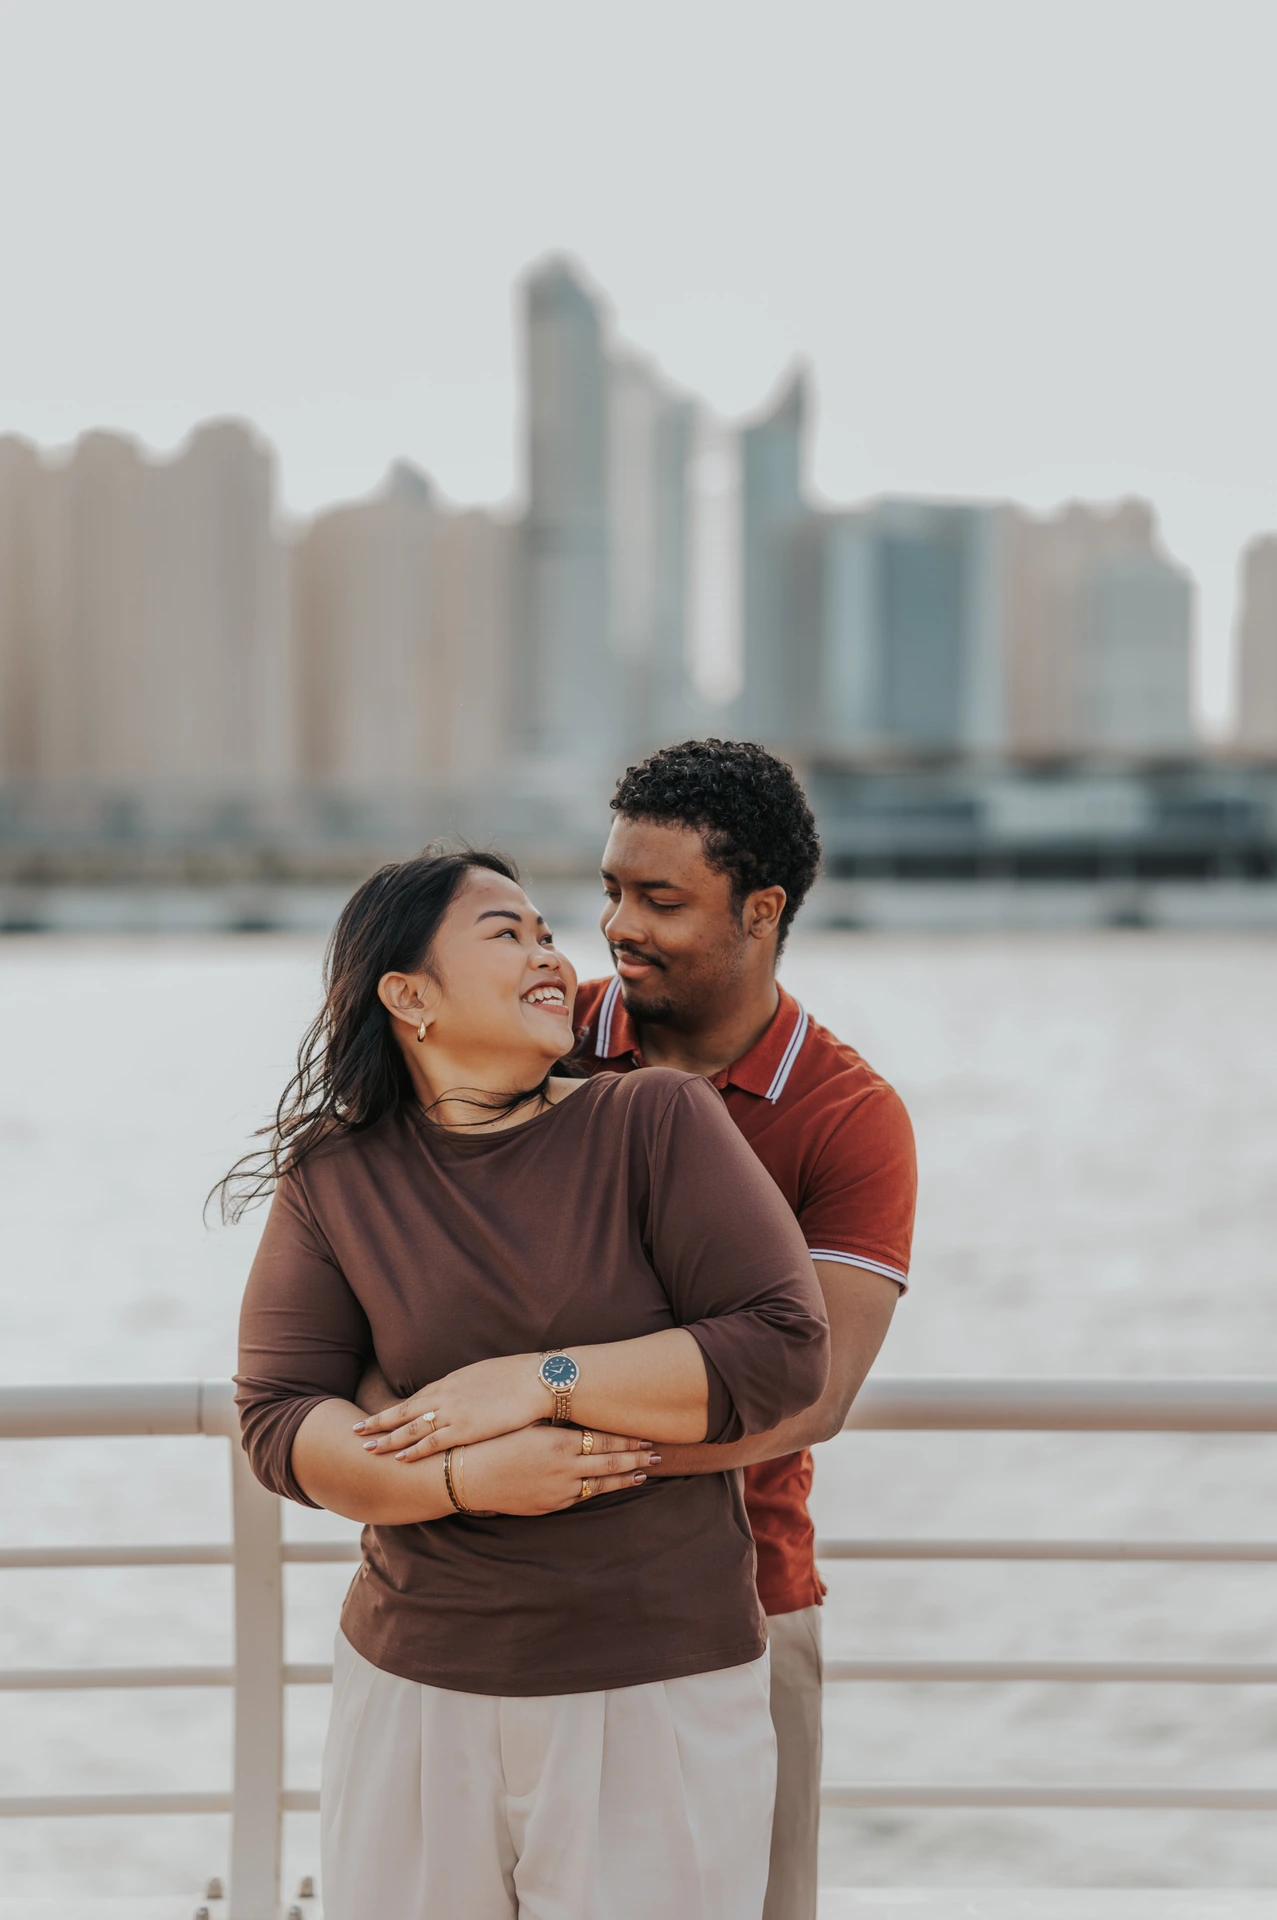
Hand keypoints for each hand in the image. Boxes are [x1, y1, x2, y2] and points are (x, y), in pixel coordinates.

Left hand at [355, 1353, 565, 1458]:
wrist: (537, 1380)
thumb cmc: (520, 1377)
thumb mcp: (488, 1376)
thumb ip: (471, 1388)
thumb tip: (469, 1396)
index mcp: (452, 1381)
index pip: (417, 1398)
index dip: (397, 1408)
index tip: (380, 1415)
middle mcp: (446, 1394)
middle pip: (404, 1410)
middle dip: (379, 1421)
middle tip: (357, 1429)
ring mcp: (453, 1411)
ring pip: (411, 1427)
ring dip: (387, 1438)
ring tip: (367, 1446)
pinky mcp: (465, 1428)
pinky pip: (432, 1441)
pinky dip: (413, 1449)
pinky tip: (398, 1457)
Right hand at [460, 1426, 660, 1515]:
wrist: (467, 1475)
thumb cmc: (495, 1440)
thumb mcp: (528, 1421)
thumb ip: (556, 1418)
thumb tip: (579, 1404)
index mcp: (560, 1443)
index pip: (605, 1440)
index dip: (628, 1440)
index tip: (647, 1436)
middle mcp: (564, 1469)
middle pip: (610, 1464)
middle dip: (636, 1459)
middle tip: (657, 1454)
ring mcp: (558, 1491)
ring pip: (600, 1485)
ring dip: (624, 1478)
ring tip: (644, 1473)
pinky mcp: (549, 1506)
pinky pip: (580, 1497)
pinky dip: (599, 1490)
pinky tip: (610, 1485)